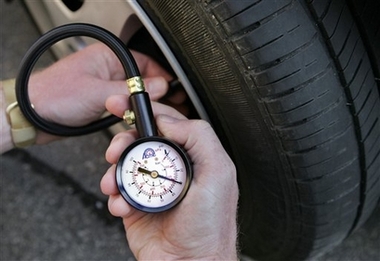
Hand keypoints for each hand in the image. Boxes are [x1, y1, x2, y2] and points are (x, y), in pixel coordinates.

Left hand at [28, 43, 176, 143]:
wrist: (31, 116)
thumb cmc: (55, 96)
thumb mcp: (99, 93)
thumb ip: (132, 90)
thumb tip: (160, 86)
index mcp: (107, 58)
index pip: (144, 62)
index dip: (160, 76)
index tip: (172, 89)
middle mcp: (107, 71)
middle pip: (140, 80)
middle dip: (154, 92)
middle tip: (167, 105)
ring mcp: (104, 87)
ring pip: (132, 94)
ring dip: (142, 104)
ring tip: (154, 113)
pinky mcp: (100, 102)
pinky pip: (122, 105)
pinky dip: (131, 111)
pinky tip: (137, 118)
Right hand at [101, 96, 238, 259]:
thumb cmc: (210, 226)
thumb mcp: (218, 173)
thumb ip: (198, 137)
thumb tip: (169, 120)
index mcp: (192, 156)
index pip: (167, 124)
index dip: (146, 111)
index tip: (124, 104)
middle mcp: (171, 168)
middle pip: (140, 141)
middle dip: (123, 140)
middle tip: (115, 148)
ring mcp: (152, 186)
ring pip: (124, 164)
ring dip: (114, 171)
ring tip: (115, 183)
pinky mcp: (136, 205)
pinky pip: (117, 191)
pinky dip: (114, 196)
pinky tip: (123, 206)